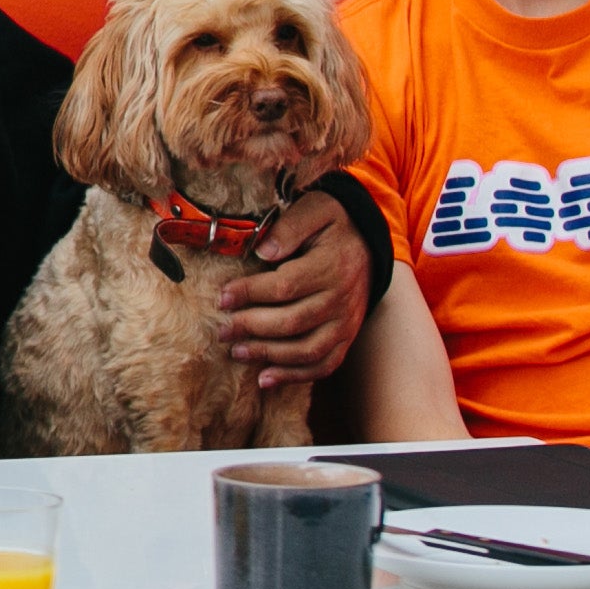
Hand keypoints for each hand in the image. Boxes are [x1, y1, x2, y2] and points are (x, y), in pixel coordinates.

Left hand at [218, 190, 371, 386]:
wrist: (368, 242)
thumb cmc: (332, 224)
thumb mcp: (315, 210)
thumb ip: (290, 226)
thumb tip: (263, 251)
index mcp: (331, 265)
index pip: (285, 286)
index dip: (250, 294)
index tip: (222, 297)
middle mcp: (342, 298)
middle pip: (293, 322)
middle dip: (252, 328)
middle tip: (222, 330)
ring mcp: (347, 322)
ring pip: (308, 349)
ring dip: (270, 355)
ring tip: (237, 352)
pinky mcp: (347, 337)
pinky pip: (324, 365)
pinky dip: (295, 376)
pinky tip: (265, 379)